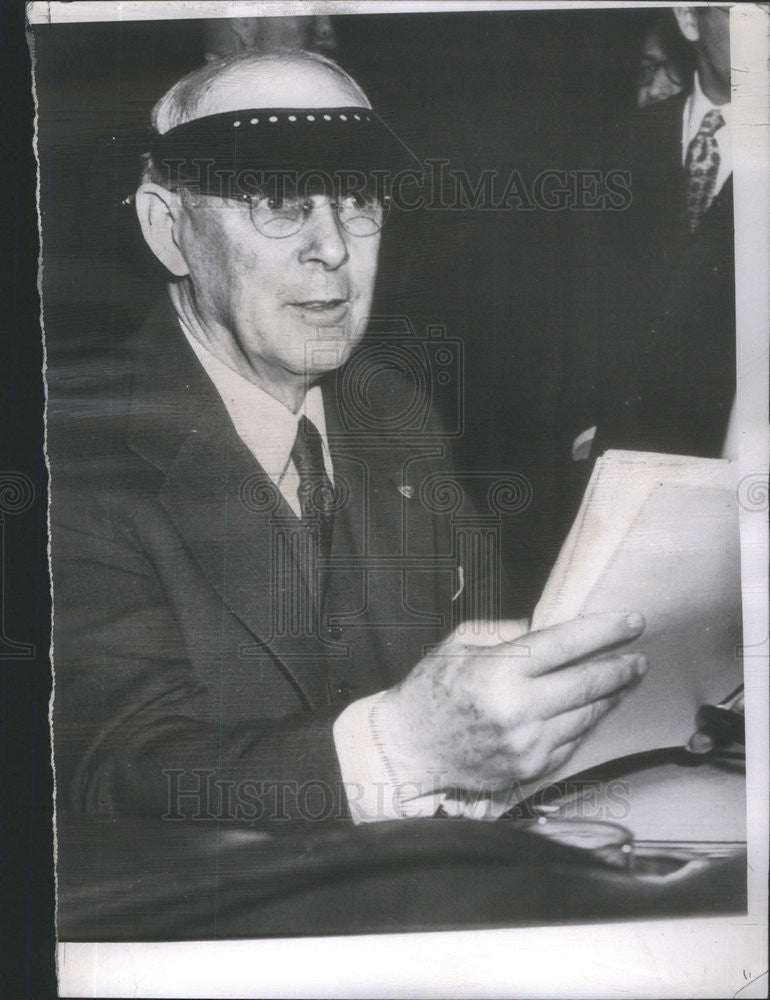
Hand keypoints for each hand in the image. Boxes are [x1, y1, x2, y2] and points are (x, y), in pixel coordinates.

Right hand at [377, 611, 646, 790]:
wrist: (409, 750)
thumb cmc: (431, 690)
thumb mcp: (460, 644)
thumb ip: (506, 633)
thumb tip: (548, 625)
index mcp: (500, 671)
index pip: (566, 644)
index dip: (605, 632)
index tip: (632, 623)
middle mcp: (518, 708)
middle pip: (587, 683)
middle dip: (620, 668)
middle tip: (638, 658)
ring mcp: (527, 743)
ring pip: (585, 715)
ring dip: (608, 697)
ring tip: (622, 682)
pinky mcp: (529, 768)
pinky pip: (570, 742)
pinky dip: (585, 723)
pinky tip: (592, 709)